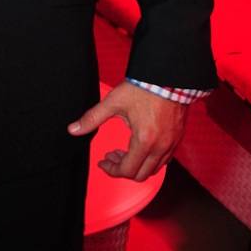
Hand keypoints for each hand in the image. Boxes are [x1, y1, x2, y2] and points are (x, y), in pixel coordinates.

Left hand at [67, 80, 186, 181]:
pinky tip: (141, 147)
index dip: (111, 169)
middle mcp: (160, 147)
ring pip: (154, 169)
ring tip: (125, 152)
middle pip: (141, 175)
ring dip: (138, 165)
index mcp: (144, 141)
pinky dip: (151, 159)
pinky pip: (165, 159)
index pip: (127, 170)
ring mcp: (171, 143)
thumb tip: (73, 129)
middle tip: (112, 156)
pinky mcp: (177, 137)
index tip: (103, 162)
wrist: (166, 75)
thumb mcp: (113, 102)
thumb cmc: (142, 87)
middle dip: (123, 169)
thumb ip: (92, 118)